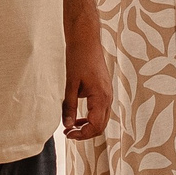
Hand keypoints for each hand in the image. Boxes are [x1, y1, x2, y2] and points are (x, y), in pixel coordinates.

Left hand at [63, 25, 110, 140]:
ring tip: (71, 127)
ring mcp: (107, 94)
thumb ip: (70, 106)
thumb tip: (67, 125)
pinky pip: (101, 110)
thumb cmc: (78, 58)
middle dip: (85, 133)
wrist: (86, 40)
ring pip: (102, 119)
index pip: (95, 126)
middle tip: (68, 134)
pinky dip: (91, 117)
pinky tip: (78, 116)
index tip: (68, 134)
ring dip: (88, 126)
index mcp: (101, 97)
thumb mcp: (70, 84)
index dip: (82, 134)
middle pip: (101, 126)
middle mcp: (107, 97)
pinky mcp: (104, 90)